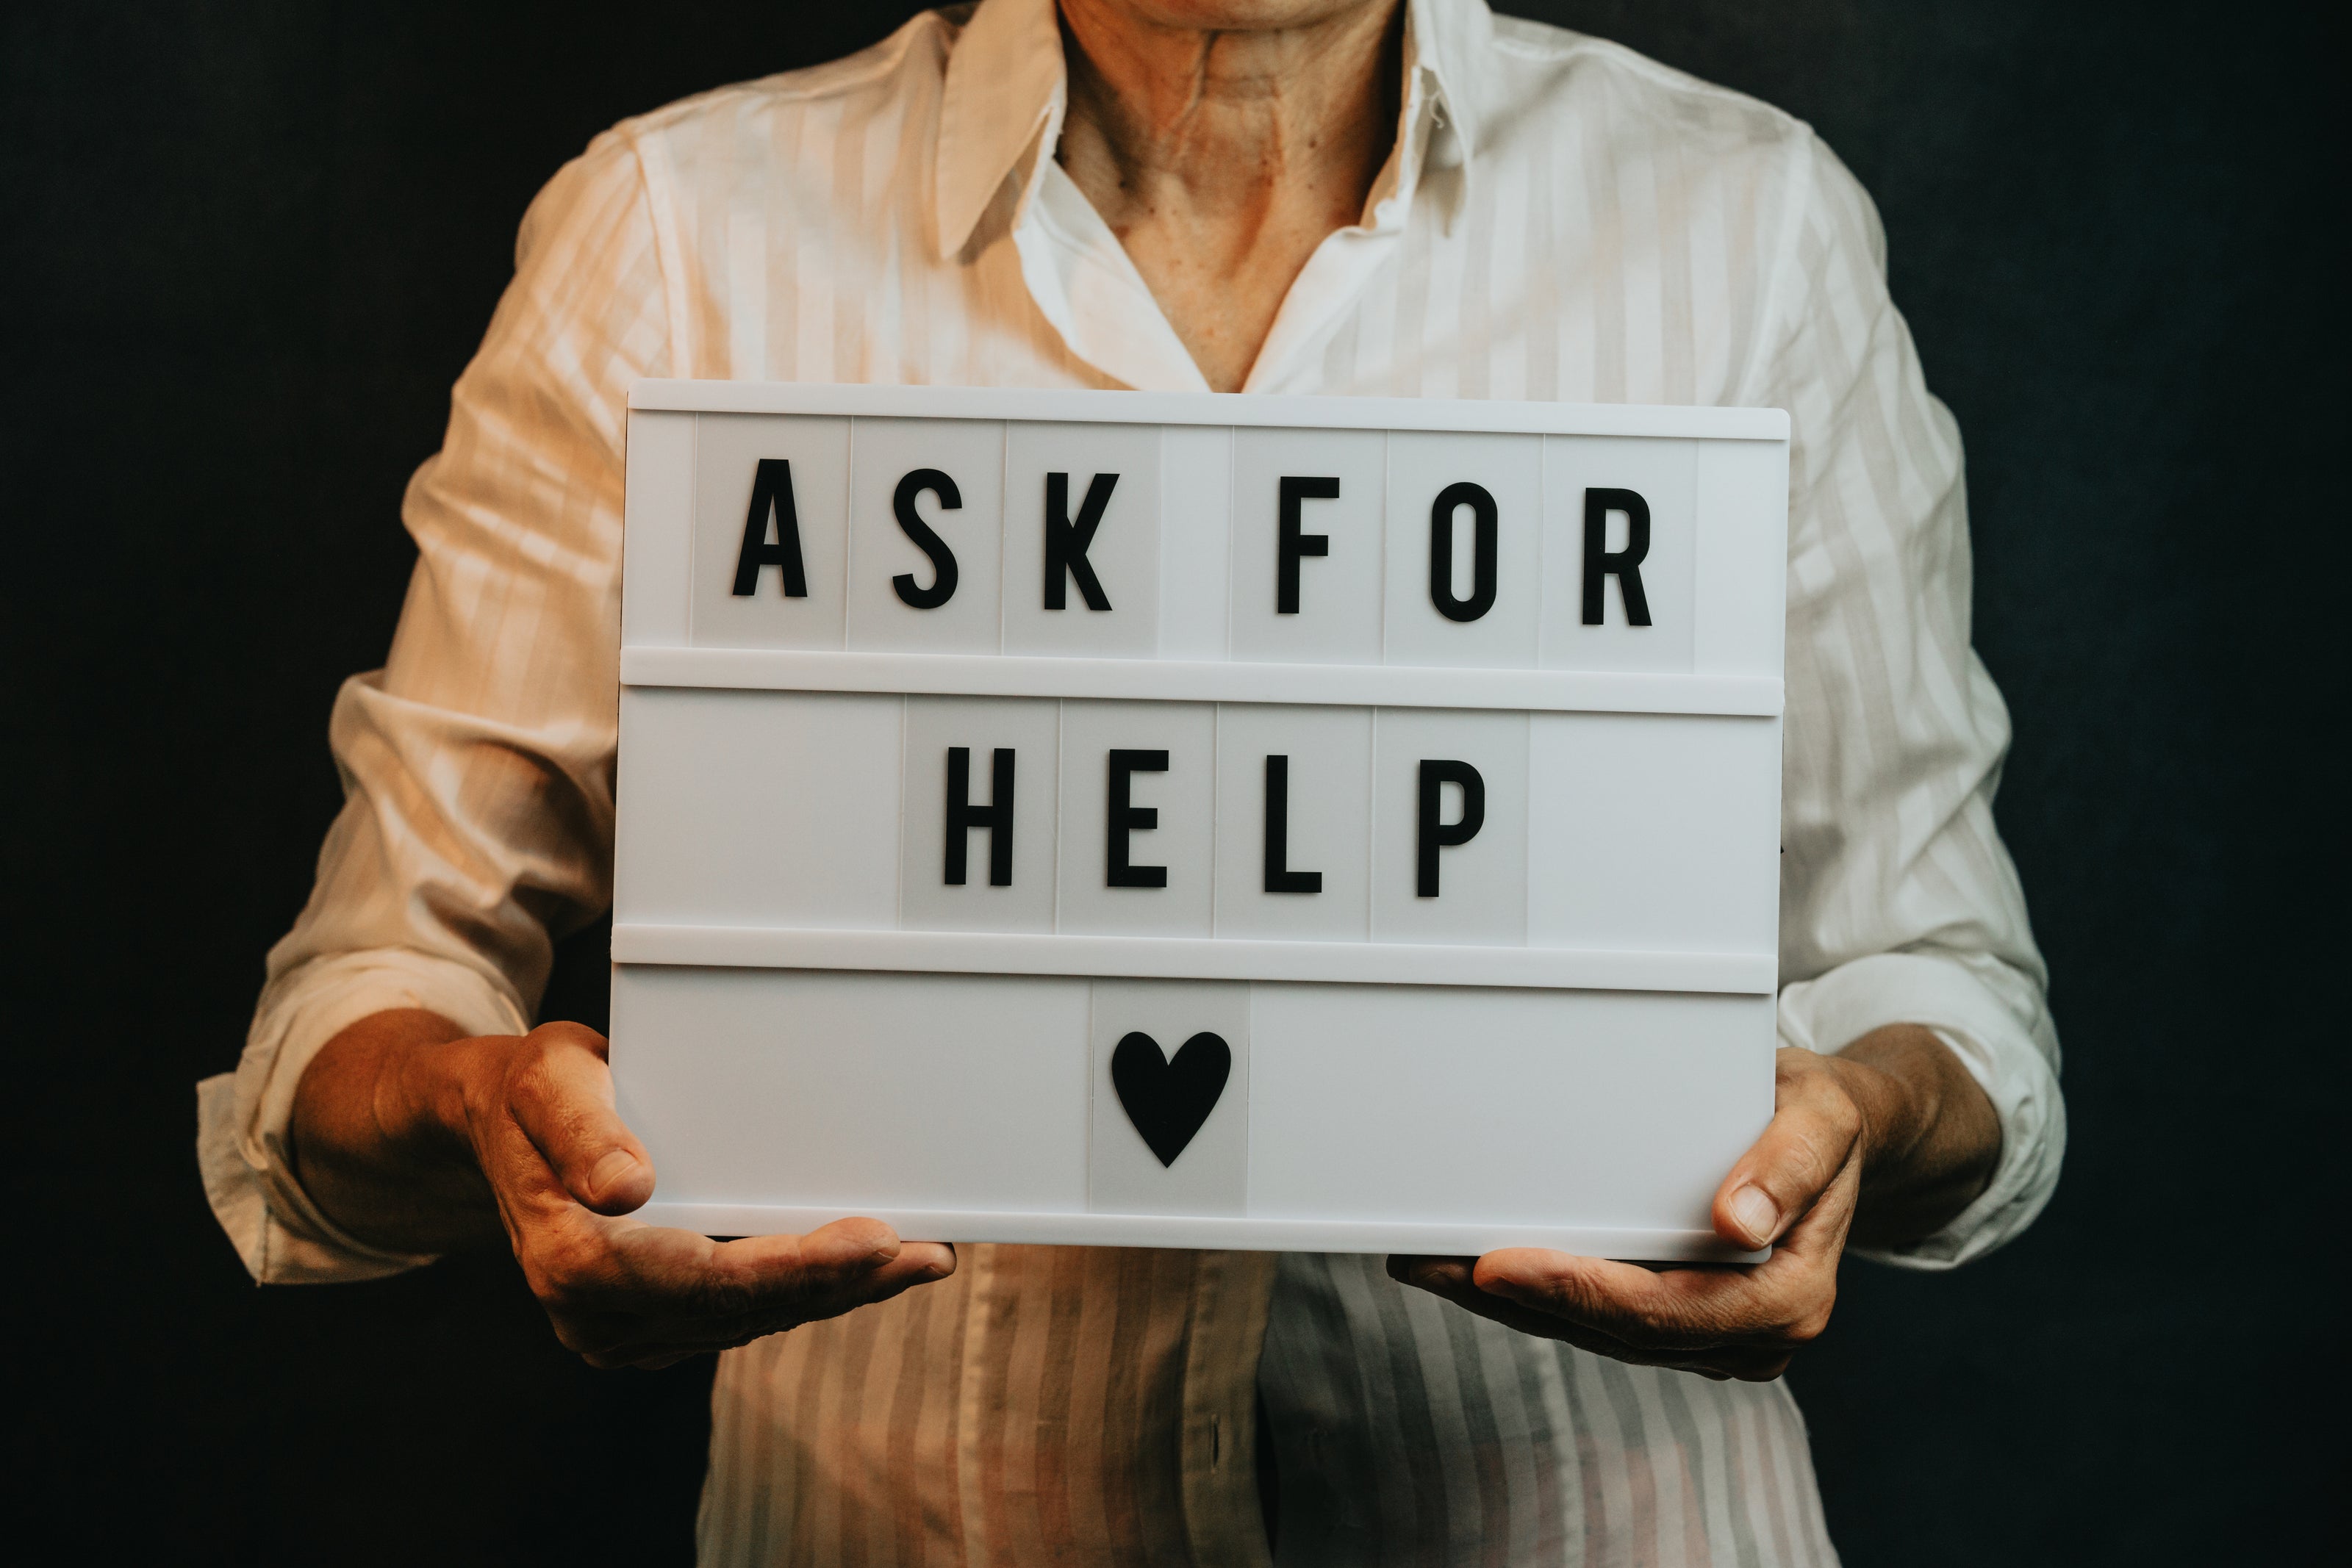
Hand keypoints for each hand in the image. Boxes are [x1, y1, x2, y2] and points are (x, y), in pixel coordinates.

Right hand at [291, 1010, 955, 1367]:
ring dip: (836, 1293)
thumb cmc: (532, 1090)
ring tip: (918, 1260)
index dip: (797, 1267)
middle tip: (926, 1253)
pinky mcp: (650, 1323)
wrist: (495, 1123)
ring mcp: (623, 1328)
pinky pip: (739, 1316)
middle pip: (742, 1309)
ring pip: (749, 1321)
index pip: (707, 1279)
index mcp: (573, 1261)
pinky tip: (861, 1271)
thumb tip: (629, 1188)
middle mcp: (596, 1315)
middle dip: (841, 1284)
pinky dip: (803, 1293)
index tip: (874, 1242)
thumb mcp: (549, 1082)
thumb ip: (585, 1133)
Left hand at [1389, 1027, 1997, 1380]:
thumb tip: (1736, 1221)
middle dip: (1516, 1300)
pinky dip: (1531, 1292)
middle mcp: (1744, 1333)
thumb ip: (1788, 1165)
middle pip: (1612, 1331)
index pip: (1665, 1311)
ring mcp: (1706, 1332)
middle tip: (1429, 1260)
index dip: (1578, 1293)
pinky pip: (1593, 1315)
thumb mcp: (1822, 1118)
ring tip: (1427, 1260)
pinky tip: (1470, 1265)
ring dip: (1507, 1302)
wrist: (1835, 1136)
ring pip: (1590, 1331)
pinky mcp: (1673, 1316)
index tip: (1499, 1265)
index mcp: (1786, 1298)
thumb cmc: (1821, 1118)